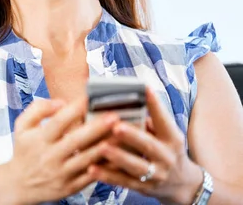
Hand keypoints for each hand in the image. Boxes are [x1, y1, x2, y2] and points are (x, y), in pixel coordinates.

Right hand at [7, 97, 120, 204]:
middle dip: (97, 128)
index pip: (58, 122)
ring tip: (122, 135)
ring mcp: (61, 173)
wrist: (18, 184)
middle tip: (114, 116)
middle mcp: (50, 157)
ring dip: (106, 147)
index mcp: (39, 140)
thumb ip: (38, 109)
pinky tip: (119, 156)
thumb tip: (60, 102)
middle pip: (76, 140)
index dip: (74, 109)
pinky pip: (91, 176)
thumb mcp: (22, 126)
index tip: (90, 97)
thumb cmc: (24, 151)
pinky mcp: (71, 187)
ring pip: (87, 159)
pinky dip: (106, 167)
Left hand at [88, 87, 203, 204]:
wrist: (183, 184)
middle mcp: (166, 157)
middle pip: (149, 145)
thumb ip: (148, 122)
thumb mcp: (166, 136)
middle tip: (116, 126)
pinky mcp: (144, 188)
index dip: (155, 104)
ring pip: (136, 167)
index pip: (164, 119)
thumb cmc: (166, 150)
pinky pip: (124, 182)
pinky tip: (92, 168)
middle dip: (132, 136)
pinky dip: (107, 176)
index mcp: (172, 139)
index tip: (145, 88)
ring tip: (101, 147)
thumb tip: (126, 102)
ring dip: (118, 157)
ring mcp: (156, 174)